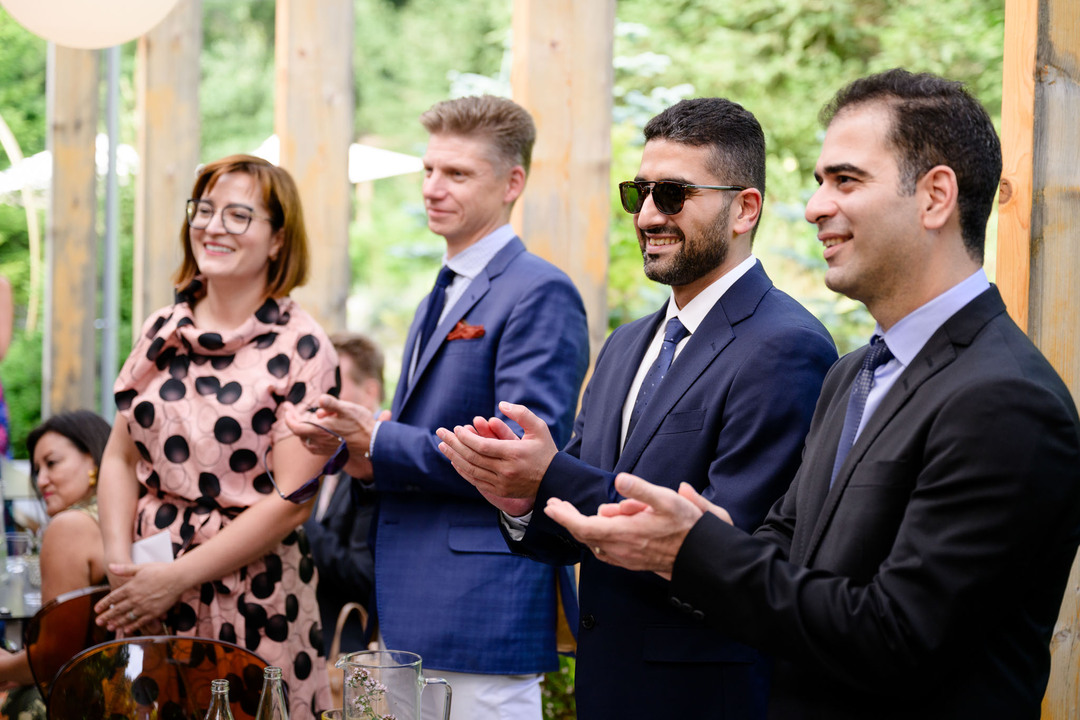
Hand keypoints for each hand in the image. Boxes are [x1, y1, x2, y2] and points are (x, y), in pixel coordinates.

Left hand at [95, 562, 186, 632]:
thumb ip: (125, 569)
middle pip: (117, 610)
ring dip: (117, 623)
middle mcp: (135, 599)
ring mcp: (144, 607)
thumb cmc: (161, 570)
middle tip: (98, 622)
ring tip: (109, 627)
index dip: (104, 604)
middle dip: (107, 617)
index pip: (113, 598)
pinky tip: (127, 630)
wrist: (178, 577)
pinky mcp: (154, 613)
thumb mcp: (141, 567)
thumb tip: (110, 566)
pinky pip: (140, 622)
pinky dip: (133, 626)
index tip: (97, 610)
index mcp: (131, 587)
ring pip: (127, 618)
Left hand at [285, 395, 376, 456]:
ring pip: (305, 441)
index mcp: (320, 430)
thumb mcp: (347, 409)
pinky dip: (309, 440)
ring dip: (301, 431)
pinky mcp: (331, 452)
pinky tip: (314, 435)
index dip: (288, 417)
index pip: (295, 426)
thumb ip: (331, 404)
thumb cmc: (360, 424)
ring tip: (303, 421)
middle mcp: (319, 441)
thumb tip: (319, 399)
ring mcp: (324, 448)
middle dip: (294, 421)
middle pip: (299, 433)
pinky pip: (313, 447)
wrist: (373, 443)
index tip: (287, 408)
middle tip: (292, 411)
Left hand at [435, 401, 556, 507]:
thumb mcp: (538, 428)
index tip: (457, 428)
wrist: (554, 479)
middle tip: (441, 432)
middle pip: (472, 457)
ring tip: (442, 445)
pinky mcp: (500, 490)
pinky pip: (475, 481)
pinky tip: (454, 460)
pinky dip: (462, 470)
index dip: (466, 438)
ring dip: (454, 457)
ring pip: (471, 470)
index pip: (482, 446)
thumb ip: (521, 413)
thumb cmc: (545, 450)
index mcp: (514, 453)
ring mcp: (502, 483)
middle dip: (454, 444)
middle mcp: (506, 470)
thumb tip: (501, 404)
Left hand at [543, 473, 731, 579]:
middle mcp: (621, 550)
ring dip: (586, 527)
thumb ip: (641, 490)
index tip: (551, 506)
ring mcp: (626, 559)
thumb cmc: (687, 526)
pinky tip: (601, 529)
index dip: (564, 517)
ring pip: (595, 544)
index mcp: (624, 533)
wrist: (703, 557)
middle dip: (568, 519)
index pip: (583, 527)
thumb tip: (619, 480)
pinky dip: (597, 539)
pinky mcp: (633, 563)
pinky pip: (606, 552)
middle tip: (556, 505)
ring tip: (591, 510)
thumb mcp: (667, 500)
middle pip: (584, 535)